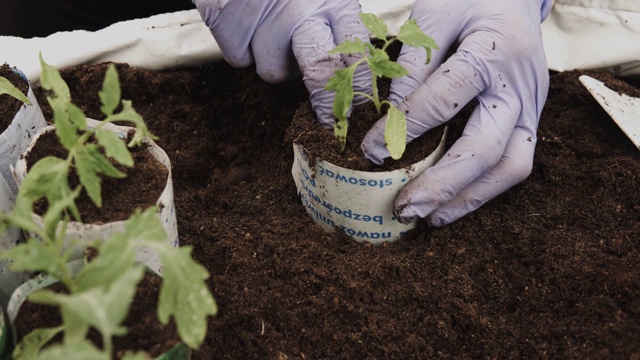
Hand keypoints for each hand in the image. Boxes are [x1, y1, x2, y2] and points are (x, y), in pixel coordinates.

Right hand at [192, 0, 370, 127]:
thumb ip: (339, 15)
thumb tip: (359, 64)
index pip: (357, 59)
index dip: (359, 95)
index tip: (360, 119)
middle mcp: (300, 11)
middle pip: (319, 75)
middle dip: (326, 103)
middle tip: (328, 118)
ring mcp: (260, 19)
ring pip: (272, 72)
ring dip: (272, 58)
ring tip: (271, 28)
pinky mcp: (224, 21)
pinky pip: (237, 59)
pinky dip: (239, 45)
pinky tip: (244, 20)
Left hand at [361, 0, 551, 226]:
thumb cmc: (469, 1)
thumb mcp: (434, 13)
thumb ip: (413, 62)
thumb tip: (386, 117)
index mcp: (494, 51)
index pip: (444, 99)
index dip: (403, 128)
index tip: (368, 150)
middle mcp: (520, 88)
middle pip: (486, 149)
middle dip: (442, 185)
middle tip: (405, 208)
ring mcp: (532, 108)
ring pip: (511, 167)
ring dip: (468, 200)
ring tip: (429, 219)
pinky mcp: (529, 122)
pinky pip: (514, 165)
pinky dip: (482, 191)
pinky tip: (450, 204)